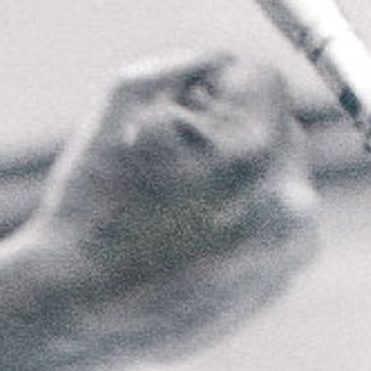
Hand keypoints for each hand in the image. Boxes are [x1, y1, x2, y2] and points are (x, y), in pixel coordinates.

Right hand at [19, 50, 320, 365]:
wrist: (79, 307)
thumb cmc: (92, 202)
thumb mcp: (122, 103)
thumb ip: (184, 63)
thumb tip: (221, 63)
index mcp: (258, 148)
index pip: (261, 80)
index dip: (210, 90)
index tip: (175, 116)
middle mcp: (292, 199)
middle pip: (274, 127)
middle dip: (227, 133)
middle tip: (164, 166)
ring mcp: (291, 247)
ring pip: (273, 177)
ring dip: (234, 176)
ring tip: (170, 208)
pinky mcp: (281, 281)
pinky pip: (270, 223)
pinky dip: (237, 220)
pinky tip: (184, 239)